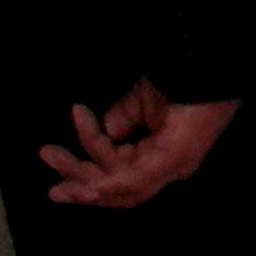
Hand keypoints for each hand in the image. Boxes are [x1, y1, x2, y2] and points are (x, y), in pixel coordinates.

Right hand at [36, 83, 233, 212]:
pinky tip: (87, 184)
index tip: (49, 150)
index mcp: (158, 159)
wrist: (211, 65)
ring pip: (119, 188)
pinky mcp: (176, 159)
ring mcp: (173, 168)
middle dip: (74, 177)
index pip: (114, 178)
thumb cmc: (184, 82)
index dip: (80, 170)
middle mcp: (166, 170)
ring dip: (81, 176)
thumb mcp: (139, 102)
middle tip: (44, 157)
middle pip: (113, 190)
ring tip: (51, 154)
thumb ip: (118, 122)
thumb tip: (100, 133)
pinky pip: (138, 180)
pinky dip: (110, 182)